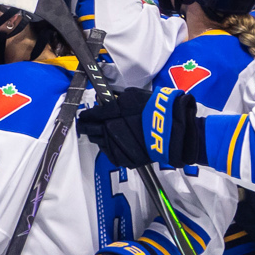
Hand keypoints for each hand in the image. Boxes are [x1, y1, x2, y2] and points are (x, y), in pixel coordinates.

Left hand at [77, 86, 200, 168]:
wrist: (170, 130)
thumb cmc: (153, 109)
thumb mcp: (132, 96)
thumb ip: (116, 100)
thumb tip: (107, 101)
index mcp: (109, 114)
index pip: (89, 116)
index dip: (85, 116)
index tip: (84, 116)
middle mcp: (108, 131)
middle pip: (90, 131)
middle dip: (87, 127)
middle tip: (87, 125)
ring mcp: (115, 146)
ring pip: (99, 143)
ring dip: (98, 137)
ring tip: (101, 133)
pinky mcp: (124, 158)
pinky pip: (110, 154)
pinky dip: (110, 148)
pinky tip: (114, 143)